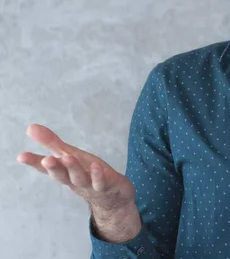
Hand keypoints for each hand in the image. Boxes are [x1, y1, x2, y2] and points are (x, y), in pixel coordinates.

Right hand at [17, 123, 135, 212]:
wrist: (113, 197)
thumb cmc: (87, 174)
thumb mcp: (70, 156)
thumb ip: (52, 143)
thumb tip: (30, 127)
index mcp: (64, 172)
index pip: (46, 168)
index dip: (34, 162)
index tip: (21, 156)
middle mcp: (74, 180)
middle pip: (62, 175)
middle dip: (54, 168)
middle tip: (46, 159)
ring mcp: (90, 185)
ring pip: (80, 178)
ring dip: (74, 169)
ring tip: (68, 158)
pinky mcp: (106, 186)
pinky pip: (101, 182)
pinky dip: (98, 176)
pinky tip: (96, 166)